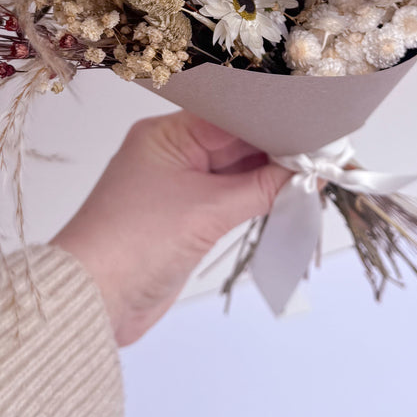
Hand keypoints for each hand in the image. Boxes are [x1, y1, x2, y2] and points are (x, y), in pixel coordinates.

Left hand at [51, 111, 290, 345]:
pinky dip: (255, 195)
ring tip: (314, 166)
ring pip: (234, 169)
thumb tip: (304, 171)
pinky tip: (287, 192)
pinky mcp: (185, 216)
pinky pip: (228, 196)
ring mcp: (178, 185)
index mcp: (166, 134)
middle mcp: (172, 152)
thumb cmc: (134, 244)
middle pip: (234, 139)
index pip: (229, 115)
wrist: (93, 302)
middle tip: (323, 146)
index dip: (271, 118)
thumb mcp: (206, 211)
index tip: (312, 121)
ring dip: (269, 171)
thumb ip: (260, 188)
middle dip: (275, 144)